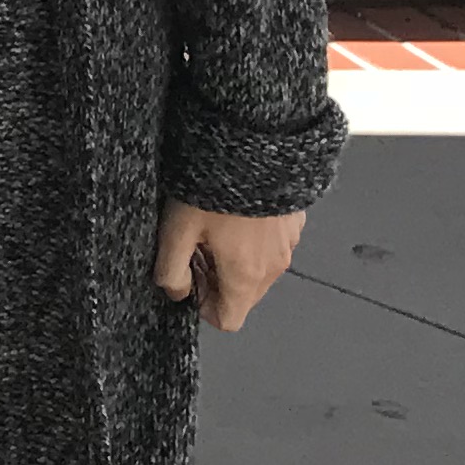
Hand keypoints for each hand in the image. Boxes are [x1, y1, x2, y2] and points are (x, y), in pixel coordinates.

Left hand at [156, 201, 306, 331]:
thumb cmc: (214, 186)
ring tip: (212, 228)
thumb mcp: (176, 229)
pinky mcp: (294, 223)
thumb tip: (176, 292)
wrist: (256, 145)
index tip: (189, 280)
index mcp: (245, 275)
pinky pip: (272, 247)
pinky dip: (253, 242)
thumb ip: (171, 270)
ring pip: (258, 273)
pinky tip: (234, 214)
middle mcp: (273, 267)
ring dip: (235, 262)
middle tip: (195, 250)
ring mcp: (288, 245)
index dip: (202, 306)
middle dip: (217, 283)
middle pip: (244, 297)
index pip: (229, 319)